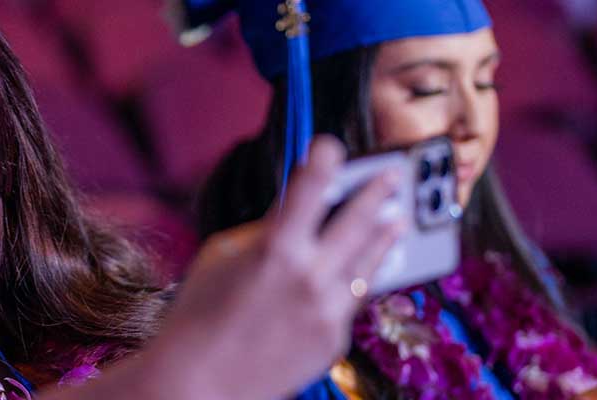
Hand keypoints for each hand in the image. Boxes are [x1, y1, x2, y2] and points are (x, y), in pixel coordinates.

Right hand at [150, 137, 407, 397]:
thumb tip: (293, 214)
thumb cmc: (199, 317)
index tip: (334, 145)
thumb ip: (264, 232)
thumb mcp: (221, 257)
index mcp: (276, 249)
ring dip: (385, 236)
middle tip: (394, 174)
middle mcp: (311, 277)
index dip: (324, 161)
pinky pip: (351, 300)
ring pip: (369, 263)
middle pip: (358, 222)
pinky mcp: (335, 339)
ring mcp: (328, 310)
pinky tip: (362, 268)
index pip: (310, 190)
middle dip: (377, 192)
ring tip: (397, 219)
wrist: (202, 384)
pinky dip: (354, 280)